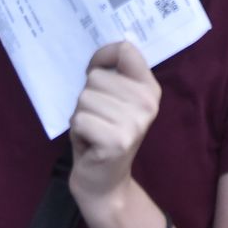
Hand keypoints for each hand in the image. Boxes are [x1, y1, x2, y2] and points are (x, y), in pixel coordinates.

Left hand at [69, 41, 160, 208]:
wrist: (104, 182)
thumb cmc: (103, 134)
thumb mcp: (115, 99)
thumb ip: (113, 73)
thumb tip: (108, 45)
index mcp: (150, 89)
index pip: (125, 50)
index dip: (102, 58)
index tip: (96, 73)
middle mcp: (148, 103)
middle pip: (96, 77)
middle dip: (87, 98)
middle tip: (98, 119)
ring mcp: (134, 122)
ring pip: (85, 98)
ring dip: (81, 115)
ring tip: (94, 131)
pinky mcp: (117, 141)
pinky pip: (79, 119)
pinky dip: (77, 131)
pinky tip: (90, 144)